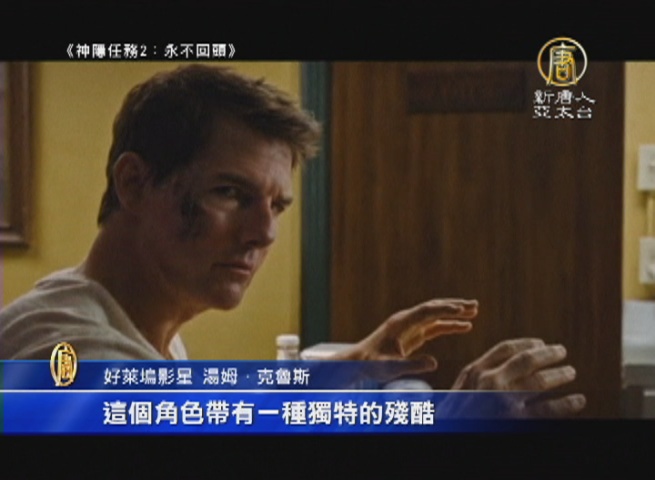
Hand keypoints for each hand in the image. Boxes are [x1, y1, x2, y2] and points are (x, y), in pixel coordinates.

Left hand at [332, 298, 477, 380]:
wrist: (358, 362)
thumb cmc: (371, 363)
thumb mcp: (390, 366)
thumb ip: (412, 364)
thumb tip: (435, 363)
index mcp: (401, 323)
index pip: (426, 311)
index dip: (445, 309)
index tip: (462, 310)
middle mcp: (407, 320)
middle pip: (433, 308)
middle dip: (454, 305)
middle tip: (475, 305)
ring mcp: (410, 326)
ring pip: (436, 315)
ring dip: (454, 313)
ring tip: (475, 311)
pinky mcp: (413, 334)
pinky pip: (434, 326)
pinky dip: (449, 325)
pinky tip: (464, 326)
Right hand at [450, 338, 585, 417]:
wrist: (447, 431)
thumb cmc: (453, 415)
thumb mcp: (459, 390)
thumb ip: (476, 378)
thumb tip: (495, 367)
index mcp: (476, 371)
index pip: (506, 349)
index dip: (526, 344)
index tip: (540, 342)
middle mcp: (491, 382)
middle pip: (526, 360)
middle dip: (547, 354)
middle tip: (561, 350)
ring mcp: (504, 401)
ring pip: (540, 382)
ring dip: (559, 375)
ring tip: (571, 372)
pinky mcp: (515, 420)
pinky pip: (546, 410)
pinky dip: (566, 404)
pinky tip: (577, 400)